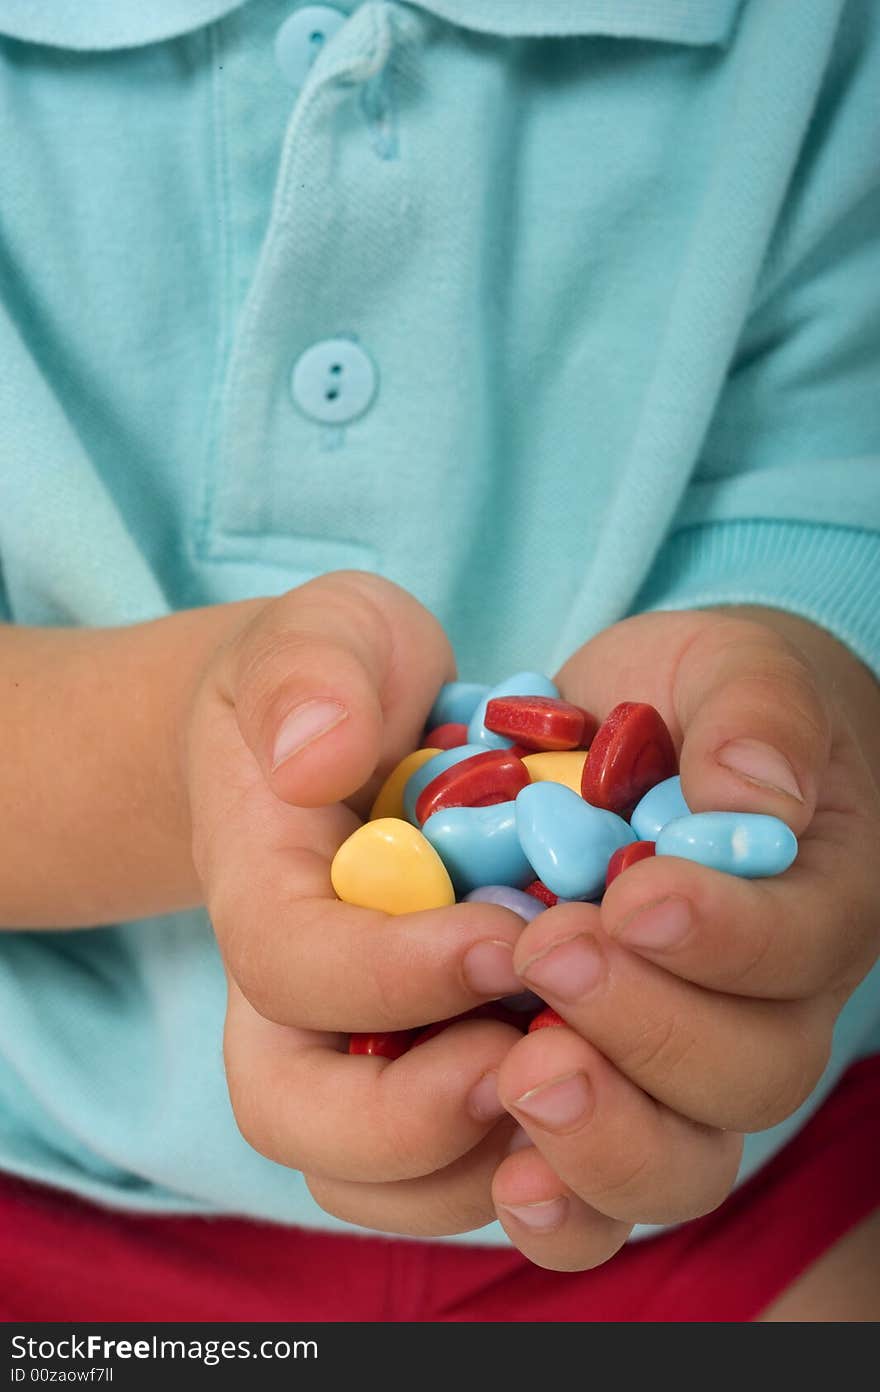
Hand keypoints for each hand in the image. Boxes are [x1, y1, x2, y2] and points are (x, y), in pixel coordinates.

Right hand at [185, 572, 528, 1235]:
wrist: (360, 732)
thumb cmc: (347, 679)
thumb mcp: (326, 635)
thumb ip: (309, 675)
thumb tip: (313, 760)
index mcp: (260, 890)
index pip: (289, 968)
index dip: (391, 973)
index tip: (506, 936)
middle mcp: (295, 999)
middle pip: (300, 1119)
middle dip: (414, 1114)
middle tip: (529, 1055)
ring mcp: (361, 1053)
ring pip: (384, 1181)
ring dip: (486, 1162)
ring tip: (584, 1081)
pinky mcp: (437, 1077)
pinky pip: (462, 1177)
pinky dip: (532, 1174)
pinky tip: (608, 1097)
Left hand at [490, 608, 879, 1269]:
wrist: (656, 738)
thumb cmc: (708, 699)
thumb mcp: (739, 670)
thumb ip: (757, 715)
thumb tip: (756, 795)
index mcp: (817, 900)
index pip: (799, 947)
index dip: (724, 939)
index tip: (638, 897)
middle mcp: (765, 1006)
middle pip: (746, 1074)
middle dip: (647, 1026)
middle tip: (550, 953)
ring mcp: (681, 1066)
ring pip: (682, 1159)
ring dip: (605, 1135)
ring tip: (521, 1073)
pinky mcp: (600, 1090)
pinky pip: (598, 1191)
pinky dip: (558, 1204)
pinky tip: (505, 1178)